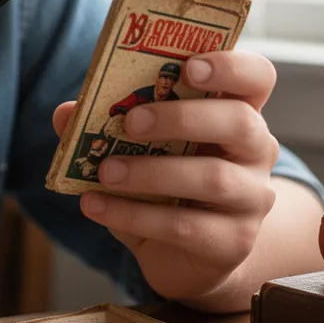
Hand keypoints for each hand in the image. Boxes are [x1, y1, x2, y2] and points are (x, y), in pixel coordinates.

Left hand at [53, 50, 279, 300]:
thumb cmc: (163, 184)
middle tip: (131, 121)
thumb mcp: (135, 148)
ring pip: (213, 178)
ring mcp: (250, 199)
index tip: (190, 65)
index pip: (256, 78)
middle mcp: (254, 151)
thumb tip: (66, 113)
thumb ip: (103, 123)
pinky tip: (95, 206)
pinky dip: (133, 214)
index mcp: (235, 111)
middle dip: (182, 118)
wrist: (184, 257)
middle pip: (240, 122)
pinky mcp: (233, 242)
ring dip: (151, 172)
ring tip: (105, 172)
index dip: (231, 67)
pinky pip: (184, 226)